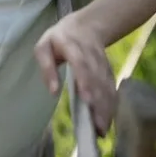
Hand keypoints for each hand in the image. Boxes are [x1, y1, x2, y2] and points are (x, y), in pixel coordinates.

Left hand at [34, 14, 116, 135]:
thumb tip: (53, 92)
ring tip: (101, 130)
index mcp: (72, 46)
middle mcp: (91, 55)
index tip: (87, 99)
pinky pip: (112, 89)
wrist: (86, 26)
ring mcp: (103, 63)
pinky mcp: (109, 72)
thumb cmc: (59, 40)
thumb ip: (46, 66)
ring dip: (106, 108)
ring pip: (107, 86)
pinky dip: (111, 105)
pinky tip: (107, 122)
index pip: (81, 62)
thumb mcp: (44, 45)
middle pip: (97, 79)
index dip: (86, 80)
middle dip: (99, 102)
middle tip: (96, 126)